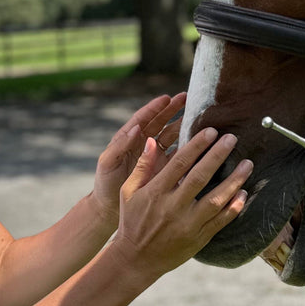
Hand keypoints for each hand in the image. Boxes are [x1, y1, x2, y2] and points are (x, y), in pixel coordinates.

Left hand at [89, 93, 186, 228]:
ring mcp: (154, 155)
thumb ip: (119, 146)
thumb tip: (135, 128)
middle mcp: (143, 144)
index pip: (143, 119)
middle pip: (160, 122)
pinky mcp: (162, 168)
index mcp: (128, 139)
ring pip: (170, 135)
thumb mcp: (108, 163)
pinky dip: (187, 146)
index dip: (155, 108)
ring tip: (197, 115)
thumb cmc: (105, 184)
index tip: (167, 98)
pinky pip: (176, 153)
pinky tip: (199, 140)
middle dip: (172, 109)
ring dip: (182, 124)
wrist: (109, 208)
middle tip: (186, 97)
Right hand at [111, 127, 251, 281]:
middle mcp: (173, 207)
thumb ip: (143, 166)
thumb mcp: (129, 192)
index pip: (179, 164)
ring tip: (247, 164)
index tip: (211, 131)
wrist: (135, 259)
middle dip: (217, 156)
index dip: (196, 145)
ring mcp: (188, 224)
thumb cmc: (131, 221)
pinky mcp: (198, 238)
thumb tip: (151, 141)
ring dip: (234, 181)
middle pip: (200, 177)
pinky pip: (221, 221)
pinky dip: (234, 208)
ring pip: (216, 200)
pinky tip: (244, 193)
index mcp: (156, 192)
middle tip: (232, 138)